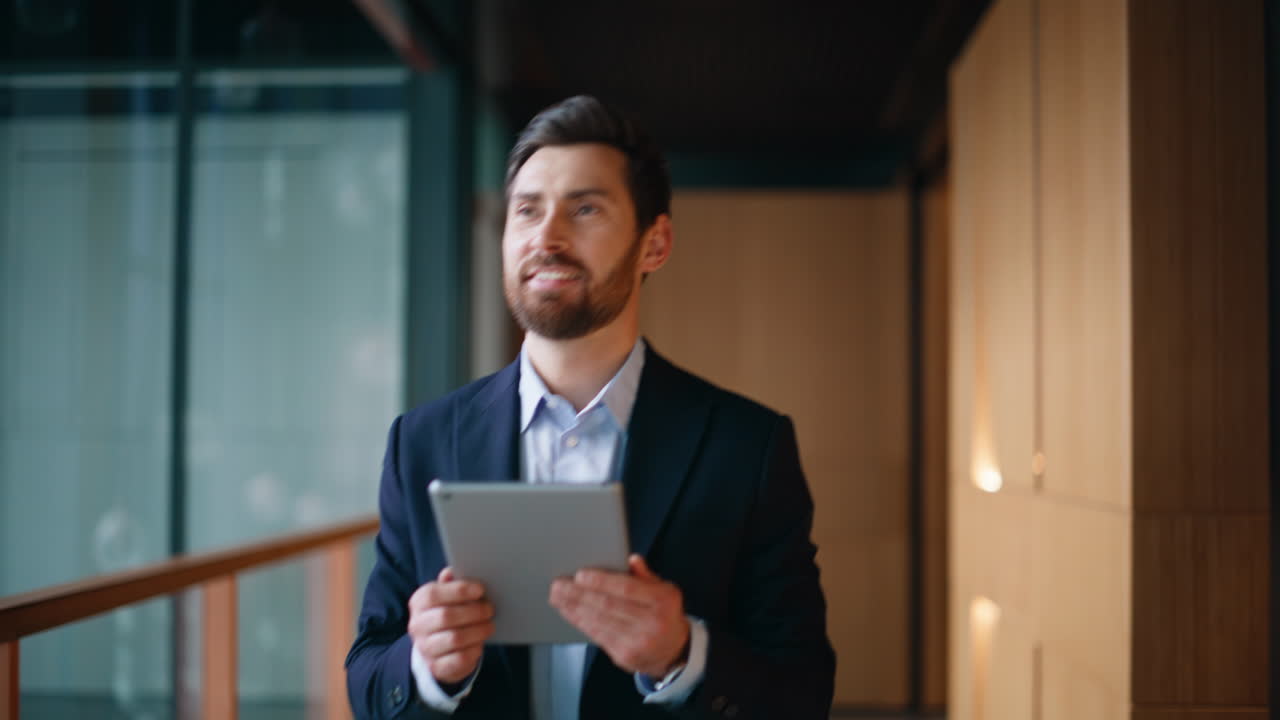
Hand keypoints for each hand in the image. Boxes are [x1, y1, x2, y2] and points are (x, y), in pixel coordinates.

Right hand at [407, 568, 494, 684]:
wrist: (435, 650)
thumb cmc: (445, 615)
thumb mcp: (445, 597)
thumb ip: (450, 584)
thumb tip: (451, 572)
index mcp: (418, 603)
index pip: (434, 594)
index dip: (459, 590)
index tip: (480, 590)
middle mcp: (417, 625)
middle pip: (446, 616)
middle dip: (473, 611)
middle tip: (489, 609)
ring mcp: (426, 648)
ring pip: (455, 639)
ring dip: (478, 630)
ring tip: (489, 625)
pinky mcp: (437, 667)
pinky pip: (459, 659)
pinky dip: (474, 649)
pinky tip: (480, 643)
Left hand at [549, 554, 689, 676]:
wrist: (674, 651)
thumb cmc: (665, 615)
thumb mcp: (665, 590)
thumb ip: (646, 575)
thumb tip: (632, 559)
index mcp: (662, 601)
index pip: (626, 588)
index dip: (601, 581)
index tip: (580, 575)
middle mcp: (651, 622)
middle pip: (608, 605)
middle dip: (579, 594)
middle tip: (559, 584)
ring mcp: (637, 641)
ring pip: (599, 621)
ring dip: (574, 608)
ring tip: (558, 596)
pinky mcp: (624, 655)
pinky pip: (597, 635)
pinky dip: (580, 622)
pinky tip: (569, 612)